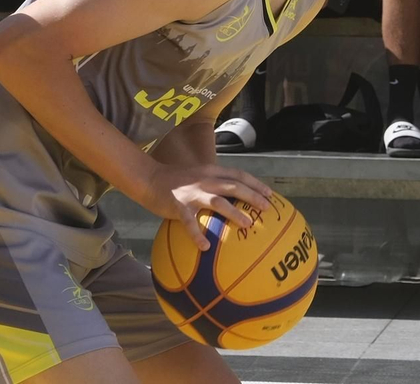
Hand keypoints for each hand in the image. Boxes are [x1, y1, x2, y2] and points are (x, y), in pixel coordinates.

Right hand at [139, 162, 274, 251]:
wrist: (149, 178)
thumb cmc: (174, 181)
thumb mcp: (197, 176)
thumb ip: (213, 183)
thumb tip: (231, 198)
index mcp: (211, 172)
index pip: (238, 175)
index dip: (255, 183)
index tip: (270, 194)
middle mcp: (204, 180)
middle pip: (233, 186)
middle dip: (252, 196)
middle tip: (266, 208)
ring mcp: (192, 193)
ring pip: (218, 201)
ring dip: (234, 212)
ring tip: (248, 224)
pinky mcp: (178, 205)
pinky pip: (190, 222)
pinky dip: (198, 234)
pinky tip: (205, 247)